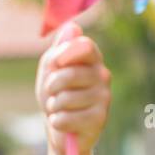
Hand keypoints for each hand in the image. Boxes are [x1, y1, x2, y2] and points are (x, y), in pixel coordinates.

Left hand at [36, 21, 111, 154]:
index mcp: (92, 60)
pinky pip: (66, 118)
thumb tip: (73, 26)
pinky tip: (64, 123)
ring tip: (60, 109)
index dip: (64, 54)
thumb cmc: (55, 96)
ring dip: (54, 106)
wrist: (60, 129)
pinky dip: (57, 122)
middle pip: (69, 74)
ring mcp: (104, 97)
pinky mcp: (100, 119)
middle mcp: (103, 75)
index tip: (55, 64)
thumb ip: (58, 50)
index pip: (85, 46)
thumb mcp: (50, 71)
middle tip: (53, 93)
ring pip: (65, 98)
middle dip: (51, 86)